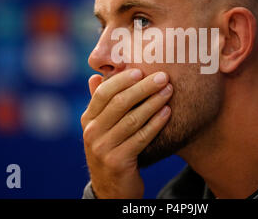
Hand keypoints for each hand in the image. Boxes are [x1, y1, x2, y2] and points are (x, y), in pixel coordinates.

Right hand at [81, 69, 172, 197]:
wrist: (111, 188)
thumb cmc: (111, 149)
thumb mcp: (102, 128)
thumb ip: (101, 104)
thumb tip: (95, 76)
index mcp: (88, 119)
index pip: (104, 93)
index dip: (122, 80)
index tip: (141, 70)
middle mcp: (92, 132)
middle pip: (120, 103)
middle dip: (143, 87)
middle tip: (163, 77)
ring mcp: (103, 148)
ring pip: (133, 119)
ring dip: (153, 102)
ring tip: (169, 91)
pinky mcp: (118, 162)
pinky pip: (141, 137)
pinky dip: (156, 123)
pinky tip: (167, 112)